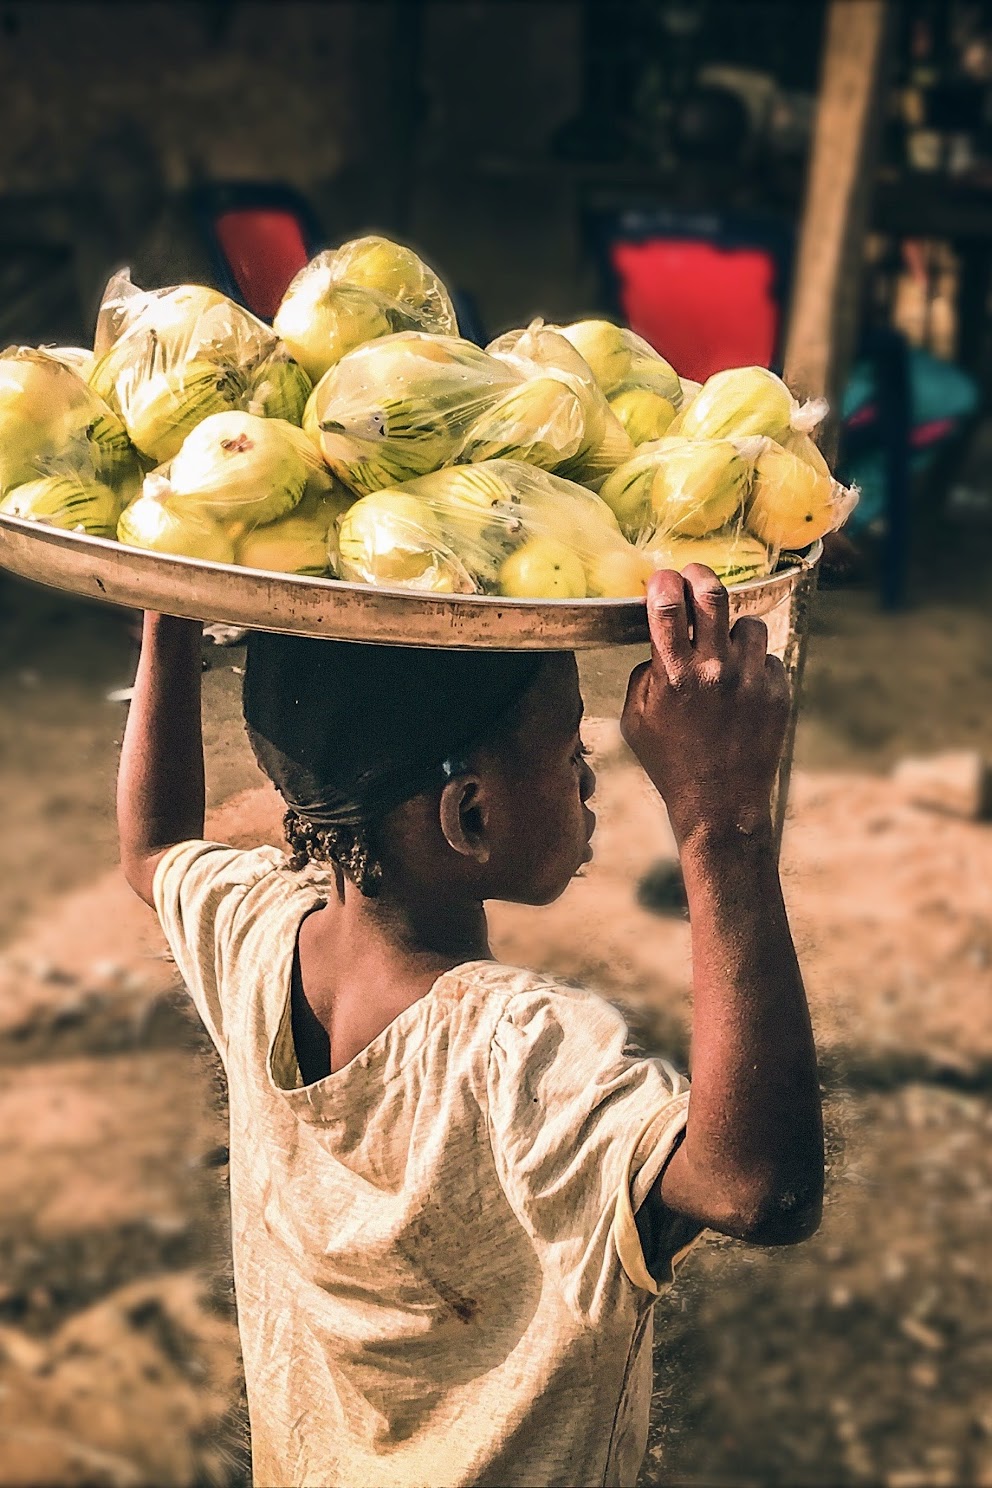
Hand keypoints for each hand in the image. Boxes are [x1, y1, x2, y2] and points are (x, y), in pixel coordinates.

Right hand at [621, 566, 790, 843]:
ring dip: (732, 631)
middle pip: (713, 595)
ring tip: (723, 654)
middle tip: (694, 576)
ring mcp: (751, 679)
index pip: (669, 606)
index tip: (663, 578)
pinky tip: (740, 690)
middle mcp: (715, 671)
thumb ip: (645, 674)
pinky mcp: (778, 691)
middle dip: (700, 576)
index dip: (664, 582)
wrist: (720, 805)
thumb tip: (660, 642)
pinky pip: (766, 657)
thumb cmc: (670, 762)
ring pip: (748, 624)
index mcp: (674, 676)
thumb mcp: (635, 720)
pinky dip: (752, 666)